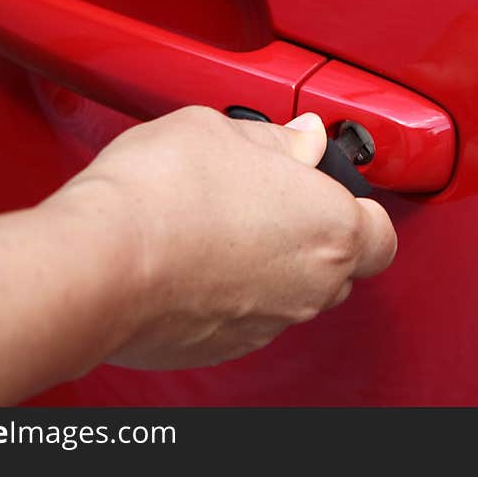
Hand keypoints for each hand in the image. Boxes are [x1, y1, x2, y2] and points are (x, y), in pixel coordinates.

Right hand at [46, 106, 396, 369]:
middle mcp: (311, 286)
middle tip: (268, 196)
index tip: (324, 185)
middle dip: (312, 232)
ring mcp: (269, 322)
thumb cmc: (162, 193)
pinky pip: (248, 313)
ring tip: (219, 221)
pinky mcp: (225, 346)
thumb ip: (278, 140)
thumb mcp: (224, 131)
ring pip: (292, 290)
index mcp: (331, 229)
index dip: (356, 205)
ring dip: (271, 262)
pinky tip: (194, 256)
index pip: (380, 231)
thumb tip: (301, 141)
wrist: (97, 263)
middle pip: (338, 265)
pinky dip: (233, 290)